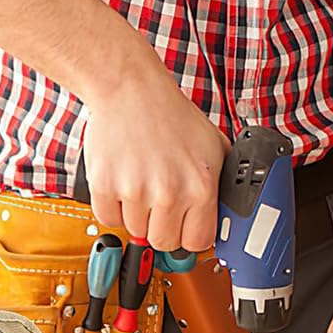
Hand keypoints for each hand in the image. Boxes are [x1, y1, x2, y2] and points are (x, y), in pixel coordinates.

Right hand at [81, 62, 227, 251]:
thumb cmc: (170, 115)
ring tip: (142, 183)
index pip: (198, 242)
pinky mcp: (104, 186)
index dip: (190, 233)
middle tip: (160, 203)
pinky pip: (108, 219)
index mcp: (200, 187)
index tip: (184, 225)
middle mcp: (169, 193)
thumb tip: (227, 215)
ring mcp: (135, 191)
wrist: (131, 90)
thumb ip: (223, 184)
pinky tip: (123, 182)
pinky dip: (113, 207)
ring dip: (137, 214)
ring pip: (135, 231)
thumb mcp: (214, 146)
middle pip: (164, 242)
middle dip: (162, 226)